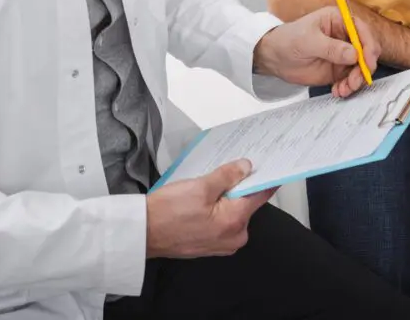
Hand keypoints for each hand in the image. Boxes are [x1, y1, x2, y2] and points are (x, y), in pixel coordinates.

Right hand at [146, 159, 277, 258]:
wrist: (143, 233)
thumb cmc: (167, 213)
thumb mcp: (200, 186)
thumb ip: (227, 176)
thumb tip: (245, 167)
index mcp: (235, 221)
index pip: (260, 195)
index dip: (263, 177)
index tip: (266, 166)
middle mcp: (234, 237)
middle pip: (246, 204)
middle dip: (238, 186)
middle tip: (224, 169)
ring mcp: (222, 244)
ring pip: (232, 212)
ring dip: (225, 197)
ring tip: (206, 185)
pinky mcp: (211, 245)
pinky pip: (221, 222)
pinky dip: (216, 209)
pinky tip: (201, 199)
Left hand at [254, 7, 379, 97]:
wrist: (275, 57)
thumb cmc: (288, 40)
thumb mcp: (308, 41)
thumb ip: (331, 48)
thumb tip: (354, 54)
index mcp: (339, 20)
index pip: (362, 31)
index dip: (369, 46)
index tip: (367, 62)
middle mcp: (345, 36)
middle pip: (366, 51)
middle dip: (364, 68)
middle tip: (354, 81)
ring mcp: (343, 54)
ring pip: (361, 68)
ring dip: (356, 81)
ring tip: (344, 89)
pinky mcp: (339, 69)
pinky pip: (351, 79)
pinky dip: (348, 87)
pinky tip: (338, 91)